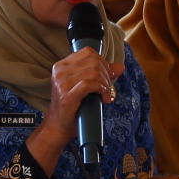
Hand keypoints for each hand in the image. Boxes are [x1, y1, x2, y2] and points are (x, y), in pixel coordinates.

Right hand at [28, 49, 124, 166]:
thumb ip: (101, 74)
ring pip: (94, 72)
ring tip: (105, 94)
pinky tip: (103, 97)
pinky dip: (101, 89)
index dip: (102, 62)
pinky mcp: (67, 96)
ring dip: (105, 83)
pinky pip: (90, 84)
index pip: (88, 52)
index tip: (107, 75)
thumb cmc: (72, 107)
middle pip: (94, 61)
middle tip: (108, 87)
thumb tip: (120, 66)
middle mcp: (60, 72)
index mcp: (62, 66)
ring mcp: (62, 83)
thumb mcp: (86, 87)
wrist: (58, 127)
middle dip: (106, 74)